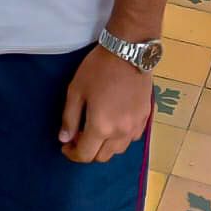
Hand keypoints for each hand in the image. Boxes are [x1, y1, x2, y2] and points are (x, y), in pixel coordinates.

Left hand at [59, 44, 151, 163]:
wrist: (128, 53)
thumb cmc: (98, 69)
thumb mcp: (76, 91)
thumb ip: (69, 118)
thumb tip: (64, 139)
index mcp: (101, 127)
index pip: (85, 154)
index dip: (72, 154)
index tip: (65, 146)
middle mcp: (120, 133)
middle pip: (102, 156)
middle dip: (88, 151)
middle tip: (78, 135)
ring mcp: (135, 127)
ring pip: (118, 150)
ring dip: (104, 146)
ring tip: (95, 130)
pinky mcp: (145, 119)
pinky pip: (130, 139)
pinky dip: (119, 138)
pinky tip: (113, 123)